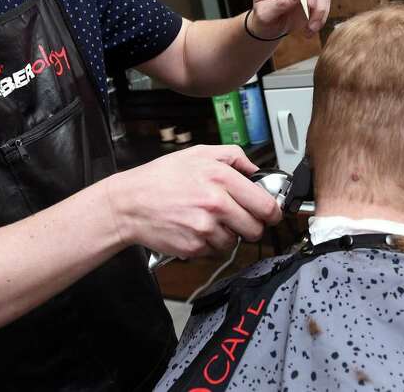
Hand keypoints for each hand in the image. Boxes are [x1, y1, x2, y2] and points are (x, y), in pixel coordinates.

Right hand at [104, 145, 281, 259]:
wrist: (129, 203)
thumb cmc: (160, 178)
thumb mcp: (198, 153)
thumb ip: (233, 156)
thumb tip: (256, 169)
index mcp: (220, 178)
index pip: (265, 204)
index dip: (273, 212)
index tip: (272, 214)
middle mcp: (216, 204)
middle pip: (255, 228)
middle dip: (251, 226)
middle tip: (241, 219)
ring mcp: (205, 228)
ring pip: (235, 242)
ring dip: (228, 234)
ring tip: (208, 220)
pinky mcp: (194, 248)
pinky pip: (215, 251)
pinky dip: (209, 243)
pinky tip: (196, 229)